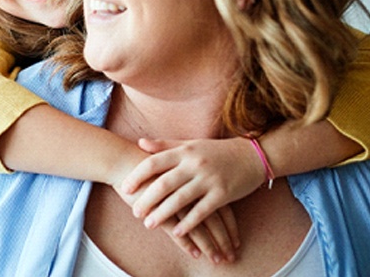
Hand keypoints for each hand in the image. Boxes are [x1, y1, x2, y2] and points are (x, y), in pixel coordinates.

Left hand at [121, 137, 265, 256]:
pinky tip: (177, 233)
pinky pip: (202, 211)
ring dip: (163, 213)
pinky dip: (189, 223)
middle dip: (147, 199)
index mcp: (184, 151)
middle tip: (134, 212)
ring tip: (149, 224)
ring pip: (181, 199)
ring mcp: (208, 179)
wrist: (250, 155)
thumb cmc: (215, 151)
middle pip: (165, 183)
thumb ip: (164, 145)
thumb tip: (139, 143)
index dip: (138, 175)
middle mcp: (194, 164)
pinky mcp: (222, 194)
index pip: (155, 162)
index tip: (125, 188)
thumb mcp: (189, 144)